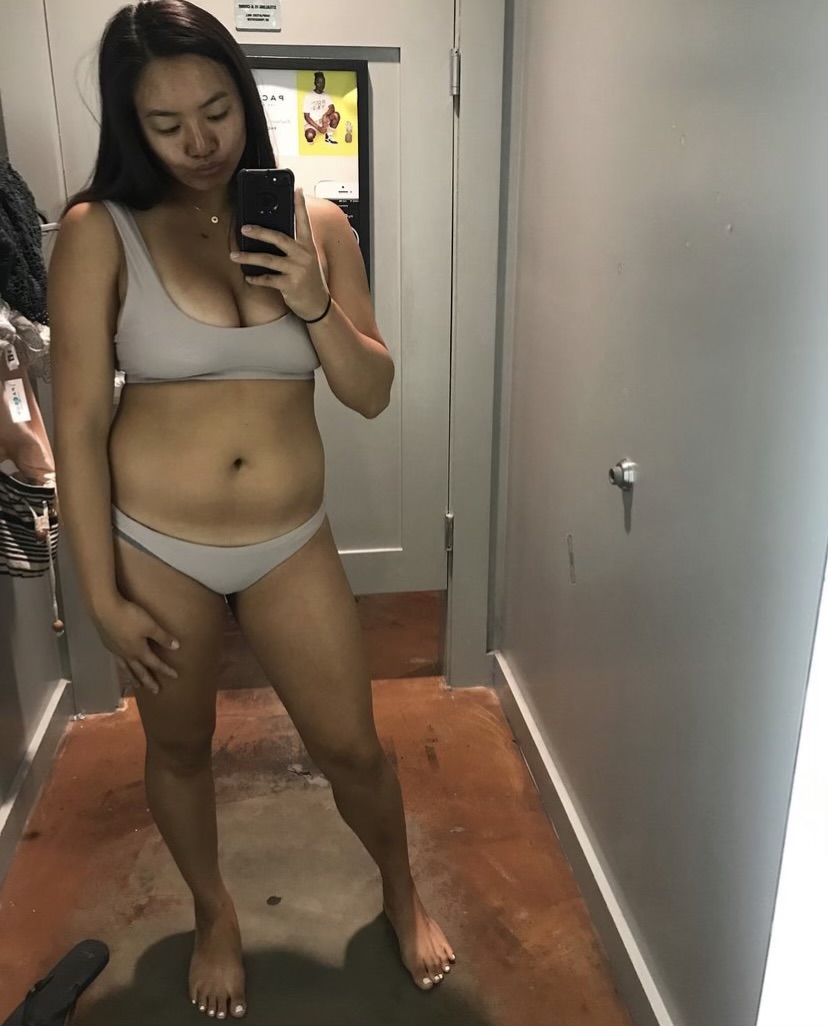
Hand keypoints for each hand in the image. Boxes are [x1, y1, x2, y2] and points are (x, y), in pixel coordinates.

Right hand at [94, 595, 179, 694]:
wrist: (104, 609)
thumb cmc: (129, 617)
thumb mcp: (150, 625)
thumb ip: (163, 637)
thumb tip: (176, 647)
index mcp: (138, 651)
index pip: (155, 663)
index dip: (166, 670)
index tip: (175, 676)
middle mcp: (127, 654)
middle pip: (139, 671)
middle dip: (148, 681)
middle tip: (155, 691)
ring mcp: (116, 650)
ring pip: (126, 668)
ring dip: (133, 678)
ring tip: (137, 686)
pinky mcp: (107, 644)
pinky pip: (117, 662)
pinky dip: (122, 668)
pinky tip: (122, 664)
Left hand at [230, 188, 330, 321]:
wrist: (318, 305)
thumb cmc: (310, 280)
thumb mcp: (307, 260)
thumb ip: (294, 247)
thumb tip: (271, 236)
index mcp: (308, 246)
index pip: (304, 222)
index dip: (300, 206)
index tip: (297, 190)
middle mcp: (303, 255)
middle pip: (279, 238)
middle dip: (260, 232)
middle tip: (244, 228)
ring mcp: (297, 270)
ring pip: (268, 259)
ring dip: (248, 257)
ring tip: (234, 256)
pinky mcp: (290, 284)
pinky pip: (268, 279)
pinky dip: (256, 278)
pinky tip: (248, 277)